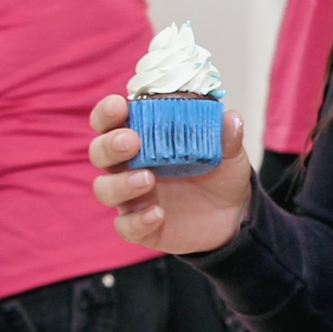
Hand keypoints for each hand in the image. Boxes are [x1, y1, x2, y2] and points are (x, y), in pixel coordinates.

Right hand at [89, 95, 256, 254]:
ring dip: (121, 183)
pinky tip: (158, 214)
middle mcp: (129, 166)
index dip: (107, 112)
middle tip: (132, 142)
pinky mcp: (140, 226)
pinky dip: (137, 220)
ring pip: (105, 189)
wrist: (232, 215)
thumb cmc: (220, 172)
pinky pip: (126, 226)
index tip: (119, 106)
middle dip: (109, 145)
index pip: (111, 121)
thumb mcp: (229, 153)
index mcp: (143, 139)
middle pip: (100, 152)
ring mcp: (132, 197)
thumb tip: (231, 118)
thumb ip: (226, 137)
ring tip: (148, 179)